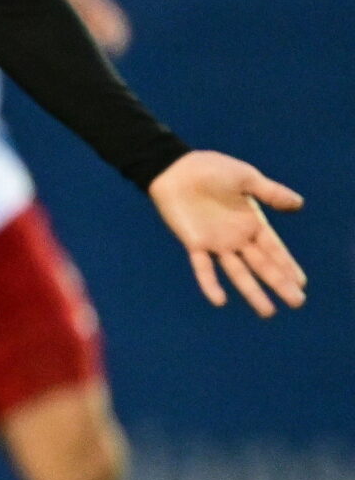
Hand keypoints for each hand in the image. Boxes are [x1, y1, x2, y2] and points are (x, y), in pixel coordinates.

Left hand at [147, 150, 306, 315]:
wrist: (176, 167)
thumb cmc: (212, 169)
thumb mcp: (247, 178)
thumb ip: (271, 193)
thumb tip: (299, 205)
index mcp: (252, 222)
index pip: (274, 249)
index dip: (288, 266)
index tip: (301, 284)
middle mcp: (236, 237)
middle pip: (262, 265)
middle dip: (280, 283)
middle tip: (297, 303)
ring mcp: (216, 242)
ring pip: (238, 272)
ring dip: (253, 291)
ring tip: (269, 312)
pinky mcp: (194, 242)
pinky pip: (203, 267)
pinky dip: (210, 283)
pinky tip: (219, 301)